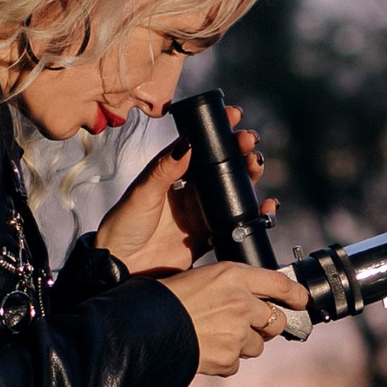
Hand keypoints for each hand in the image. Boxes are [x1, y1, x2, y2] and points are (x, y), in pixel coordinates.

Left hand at [94, 108, 273, 279]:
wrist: (121, 269)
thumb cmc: (123, 227)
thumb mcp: (142, 194)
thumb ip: (164, 170)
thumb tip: (187, 143)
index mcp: (170, 174)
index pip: (198, 146)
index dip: (217, 131)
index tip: (234, 116)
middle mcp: (187, 191)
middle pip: (220, 166)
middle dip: (238, 151)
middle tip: (249, 141)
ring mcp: (200, 213)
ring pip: (232, 190)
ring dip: (248, 176)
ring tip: (256, 164)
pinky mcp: (208, 237)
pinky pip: (237, 223)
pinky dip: (254, 215)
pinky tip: (265, 208)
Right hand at [174, 260, 308, 378]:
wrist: (143, 329)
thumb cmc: (164, 299)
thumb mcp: (199, 278)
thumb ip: (229, 287)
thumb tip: (250, 300)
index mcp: (232, 276)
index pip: (279, 283)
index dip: (296, 294)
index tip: (302, 300)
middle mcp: (241, 303)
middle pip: (275, 320)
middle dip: (267, 325)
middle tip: (251, 326)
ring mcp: (237, 333)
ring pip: (257, 345)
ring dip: (243, 344)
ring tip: (215, 337)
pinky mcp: (228, 358)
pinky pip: (236, 364)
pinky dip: (225, 361)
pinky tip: (205, 350)